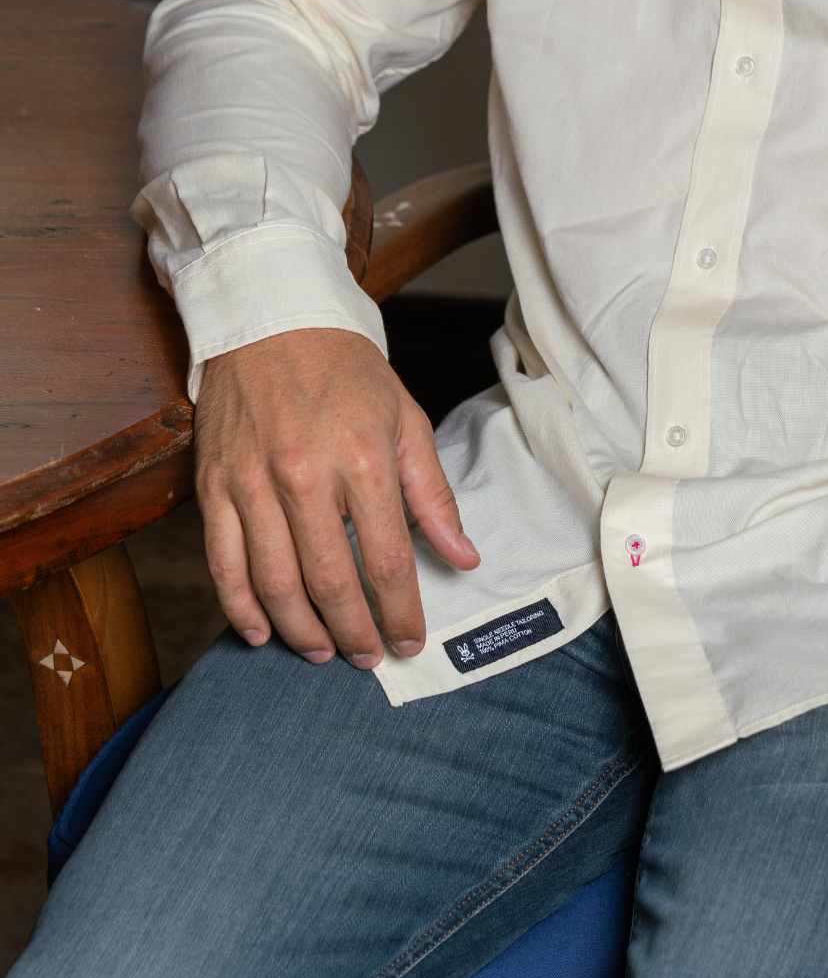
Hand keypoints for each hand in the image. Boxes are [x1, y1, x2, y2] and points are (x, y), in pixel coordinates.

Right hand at [194, 328, 478, 668]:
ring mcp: (252, 483)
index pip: (388, 561)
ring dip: (300, 631)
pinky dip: (240, 607)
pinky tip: (262, 631)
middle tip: (366, 659)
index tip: (409, 642)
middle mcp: (305, 476)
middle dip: (354, 633)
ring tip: (322, 651)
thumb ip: (433, 496)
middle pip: (331, 582)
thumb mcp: (406, 420)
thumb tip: (464, 557)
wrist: (271, 319)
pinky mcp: (213, 485)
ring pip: (274, 584)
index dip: (400, 613)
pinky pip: (222, 564)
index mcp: (363, 459)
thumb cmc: (345, 370)